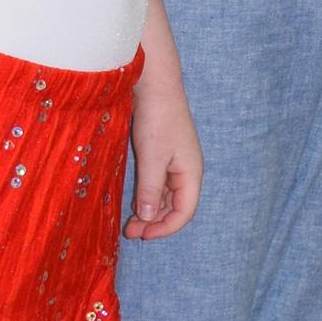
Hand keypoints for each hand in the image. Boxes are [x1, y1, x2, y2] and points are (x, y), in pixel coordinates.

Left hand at [125, 72, 201, 239]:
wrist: (155, 84)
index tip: (142, 235)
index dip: (165, 228)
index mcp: (191, 173)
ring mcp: (176, 162)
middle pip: (176, 207)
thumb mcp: (152, 159)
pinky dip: (148, 196)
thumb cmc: (157, 120)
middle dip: (156, 222)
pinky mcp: (164, 154)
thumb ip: (151, 190)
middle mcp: (187, 170)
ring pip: (167, 197)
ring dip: (151, 211)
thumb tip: (149, 219)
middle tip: (130, 231)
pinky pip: (159, 184)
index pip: (185, 212)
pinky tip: (134, 201)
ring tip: (130, 221)